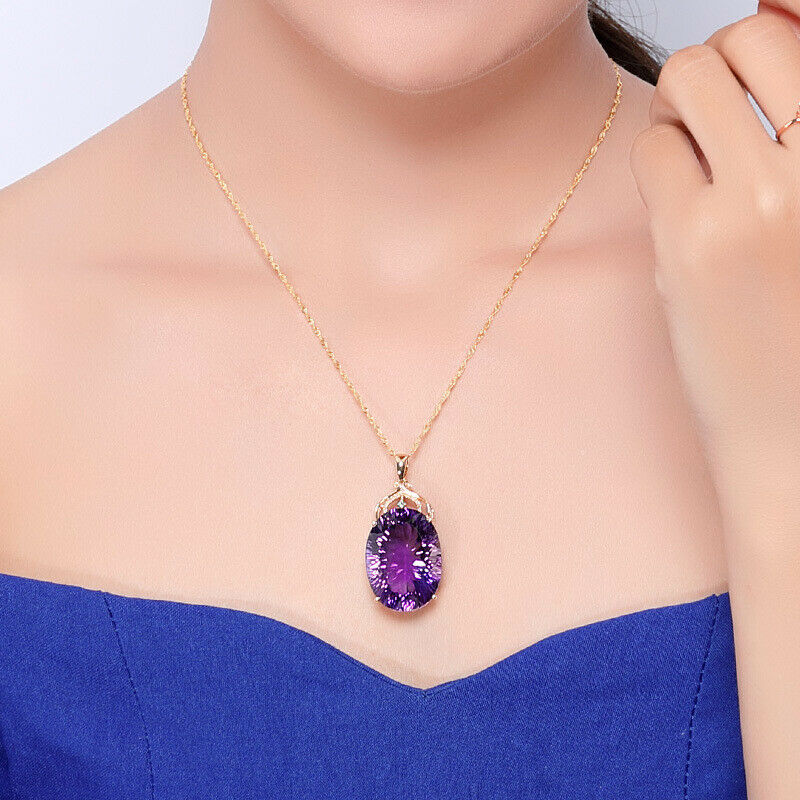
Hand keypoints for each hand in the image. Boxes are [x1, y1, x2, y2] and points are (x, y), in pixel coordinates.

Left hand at [630, 2, 799, 531]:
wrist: (795, 433)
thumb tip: (769, 19)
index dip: (774, 24)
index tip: (762, 48)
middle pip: (743, 40)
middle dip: (721, 65)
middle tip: (717, 114)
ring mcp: (756, 203)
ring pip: (685, 80)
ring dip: (680, 107)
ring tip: (695, 154)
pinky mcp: (689, 243)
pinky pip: (652, 149)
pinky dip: (659, 160)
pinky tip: (679, 202)